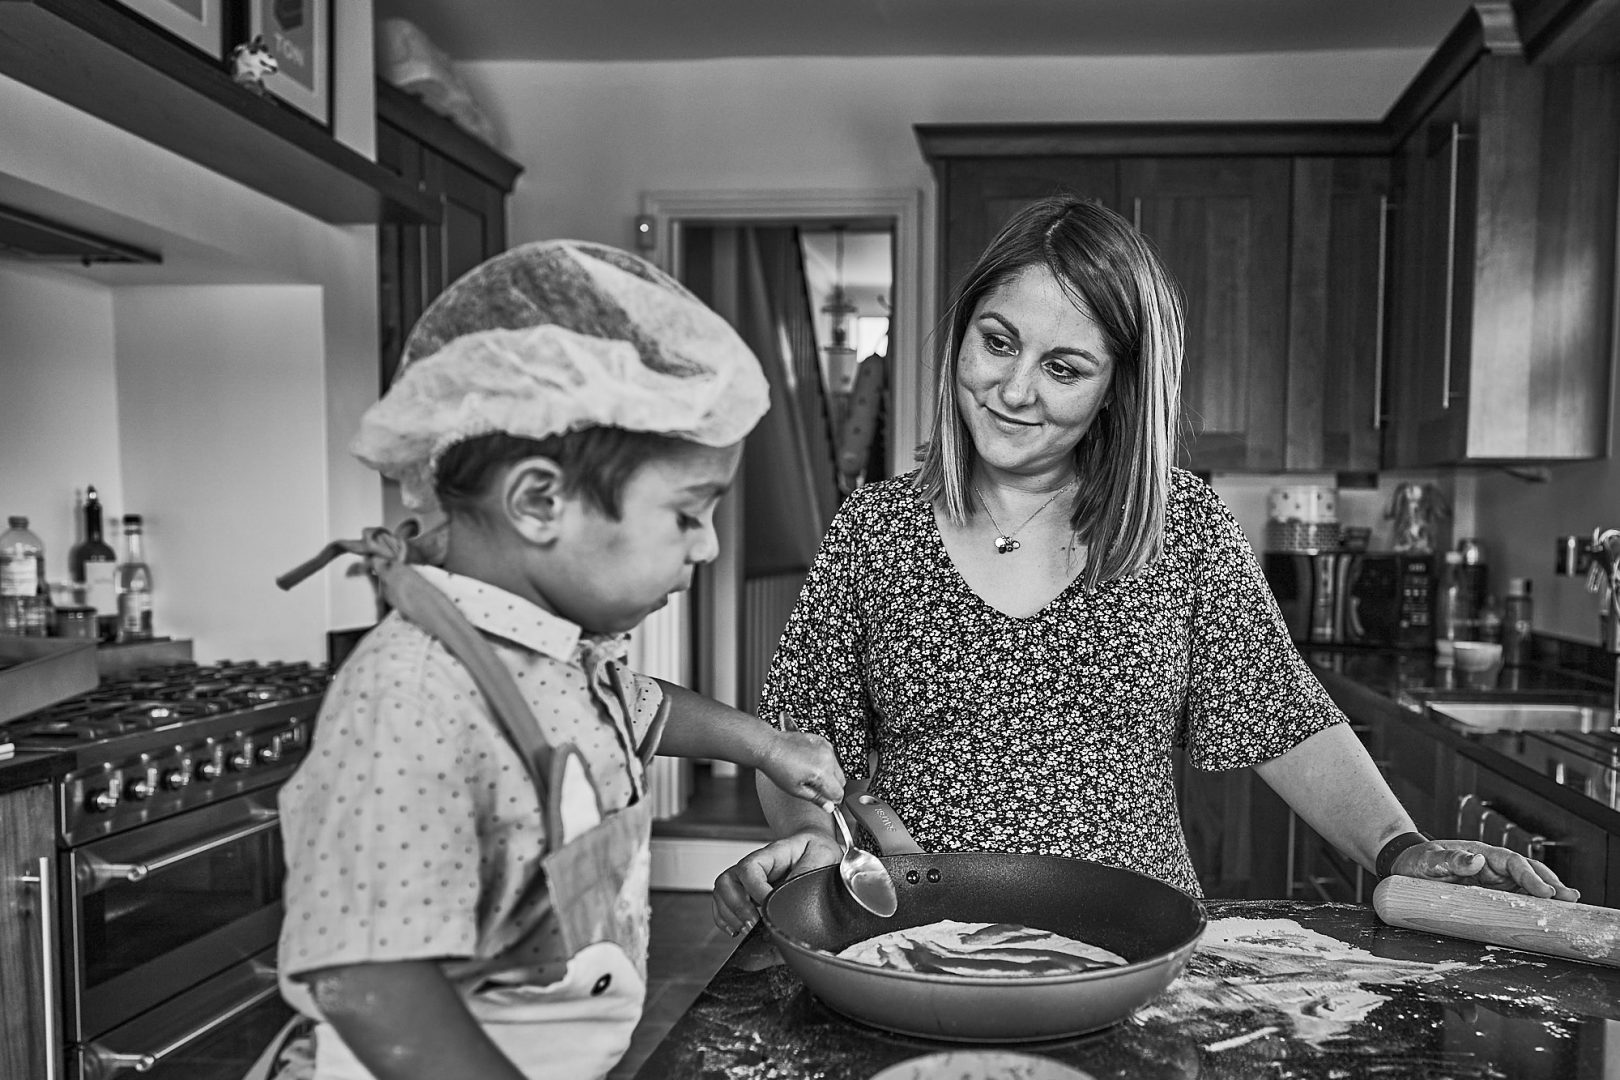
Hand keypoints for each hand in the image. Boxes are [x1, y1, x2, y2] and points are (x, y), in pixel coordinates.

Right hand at [711, 830, 842, 934]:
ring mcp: (748, 879)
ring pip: (722, 893)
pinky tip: (736, 929)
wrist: (814, 845)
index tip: (769, 907)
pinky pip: (724, 904)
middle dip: (737, 907)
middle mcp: (754, 866)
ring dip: (729, 915)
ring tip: (746, 929)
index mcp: (772, 854)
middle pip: (727, 881)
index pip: (749, 869)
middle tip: (754, 924)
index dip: (755, 891)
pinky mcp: (747, 891)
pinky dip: (725, 919)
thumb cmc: (817, 849)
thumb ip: (808, 871)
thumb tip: (795, 896)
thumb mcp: (823, 854)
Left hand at [755, 712, 845, 805]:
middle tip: (815, 788)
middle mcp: (827, 758)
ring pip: (837, 769)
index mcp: (821, 772)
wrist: (770, 746)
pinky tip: (810, 764)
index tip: (826, 801)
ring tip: (809, 774)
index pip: (838, 793)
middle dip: (832, 787)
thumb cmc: (777, 766)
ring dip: (829, 775)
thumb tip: (829, 807)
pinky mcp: (822, 741)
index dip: (832, 800)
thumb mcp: (796, 790)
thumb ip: (816, 799)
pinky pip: (831, 757)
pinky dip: (825, 763)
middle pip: (842, 781)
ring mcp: (825, 747)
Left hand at [1390, 839, 1579, 901]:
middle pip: (1529, 872)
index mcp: (1481, 854)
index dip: (1531, 876)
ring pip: (1528, 886)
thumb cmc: (1418, 861)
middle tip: (1570, 899)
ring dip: (1548, 895)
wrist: (1406, 867)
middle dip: (1550, 884)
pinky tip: (1548, 913)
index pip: (1513, 862)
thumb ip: (1450, 859)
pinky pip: (1516, 899)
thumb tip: (1477, 860)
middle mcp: (1493, 866)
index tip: (1545, 891)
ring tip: (1569, 906)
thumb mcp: (1429, 859)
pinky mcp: (1491, 895)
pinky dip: (1533, 905)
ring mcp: (1494, 881)